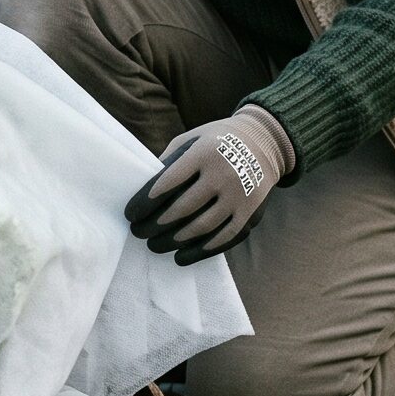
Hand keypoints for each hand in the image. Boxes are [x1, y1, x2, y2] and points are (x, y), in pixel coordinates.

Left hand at [124, 105, 293, 266]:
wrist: (263, 142)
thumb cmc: (216, 141)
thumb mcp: (192, 139)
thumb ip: (169, 161)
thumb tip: (144, 189)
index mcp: (203, 153)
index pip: (167, 182)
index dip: (145, 201)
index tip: (130, 214)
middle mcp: (223, 174)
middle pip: (182, 208)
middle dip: (155, 225)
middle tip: (139, 232)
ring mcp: (239, 196)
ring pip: (202, 227)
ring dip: (173, 241)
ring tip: (155, 245)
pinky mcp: (250, 213)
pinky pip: (223, 238)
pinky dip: (200, 251)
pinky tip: (180, 256)